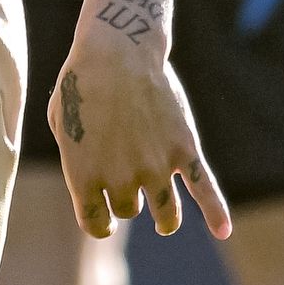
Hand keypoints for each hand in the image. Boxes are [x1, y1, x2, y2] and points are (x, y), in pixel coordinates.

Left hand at [49, 25, 231, 241]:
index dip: (100, 225)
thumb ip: (75, 157)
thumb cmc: (81, 83)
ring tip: (165, 224)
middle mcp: (120, 178)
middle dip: (127, 203)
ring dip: (165, 220)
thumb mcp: (59, 122)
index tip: (104, 222)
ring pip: (165, 213)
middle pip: (129, 210)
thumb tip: (89, 178)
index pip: (95, 222)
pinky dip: (216, 213)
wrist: (117, 53)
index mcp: (83, 176)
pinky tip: (223, 231)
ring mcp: (155, 166)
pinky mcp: (184, 150)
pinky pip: (205, 191)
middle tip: (128, 191)